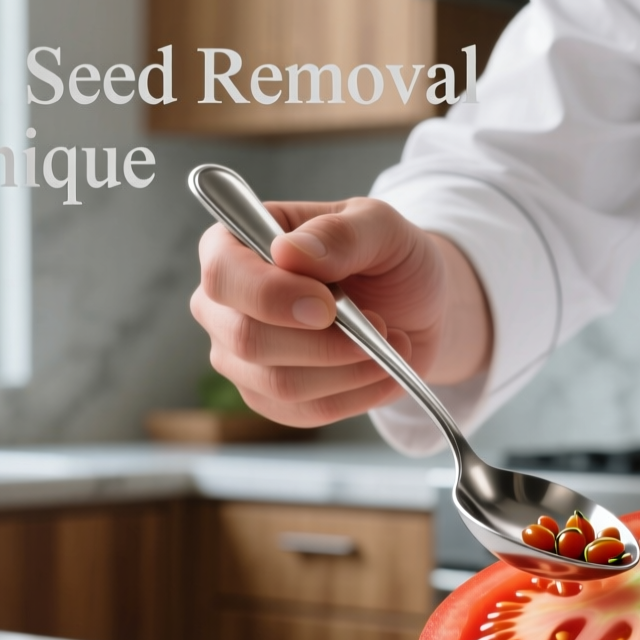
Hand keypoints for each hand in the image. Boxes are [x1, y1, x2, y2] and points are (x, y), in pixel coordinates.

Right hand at [190, 197, 490, 426]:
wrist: (416, 305)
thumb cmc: (388, 256)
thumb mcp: (380, 227)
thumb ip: (340, 233)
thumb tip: (289, 252)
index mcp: (235, 244)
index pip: (223, 274)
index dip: (270, 296)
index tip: (327, 305)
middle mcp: (224, 303)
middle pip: (246, 338)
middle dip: (323, 342)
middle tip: (378, 325)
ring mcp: (240, 355)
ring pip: (279, 383)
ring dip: (348, 370)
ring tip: (391, 343)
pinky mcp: (268, 396)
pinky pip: (305, 412)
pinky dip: (357, 395)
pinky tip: (385, 371)